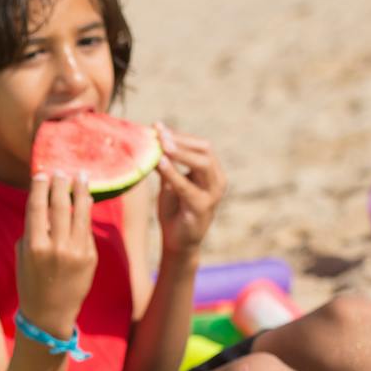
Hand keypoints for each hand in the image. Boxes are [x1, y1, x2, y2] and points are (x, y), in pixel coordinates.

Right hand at [15, 170, 96, 337]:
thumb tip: (45, 206)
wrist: (50, 314)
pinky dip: (85, 212)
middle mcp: (57, 247)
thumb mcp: (24, 257)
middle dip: (61, 184)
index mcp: (35, 247)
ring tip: (80, 176)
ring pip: (80, 212)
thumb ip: (33, 231)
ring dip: (80, 191)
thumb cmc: (31, 283)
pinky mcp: (90, 257)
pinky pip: (87, 229)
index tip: (43, 174)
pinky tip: (85, 200)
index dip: (40, 188)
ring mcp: (76, 252)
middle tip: (61, 171)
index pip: (37, 208)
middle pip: (60, 206)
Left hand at [153, 123, 224, 258]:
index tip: (158, 126)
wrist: (178, 243)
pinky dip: (173, 173)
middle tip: (159, 133)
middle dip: (180, 140)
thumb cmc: (175, 211)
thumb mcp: (170, 183)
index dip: (180, 135)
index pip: (200, 146)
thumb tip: (153, 138)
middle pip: (204, 150)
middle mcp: (217, 180)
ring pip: (201, 164)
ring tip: (160, 144)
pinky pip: (187, 186)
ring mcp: (213, 194)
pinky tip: (160, 163)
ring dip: (179, 153)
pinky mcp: (202, 207)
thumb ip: (166, 164)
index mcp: (212, 172)